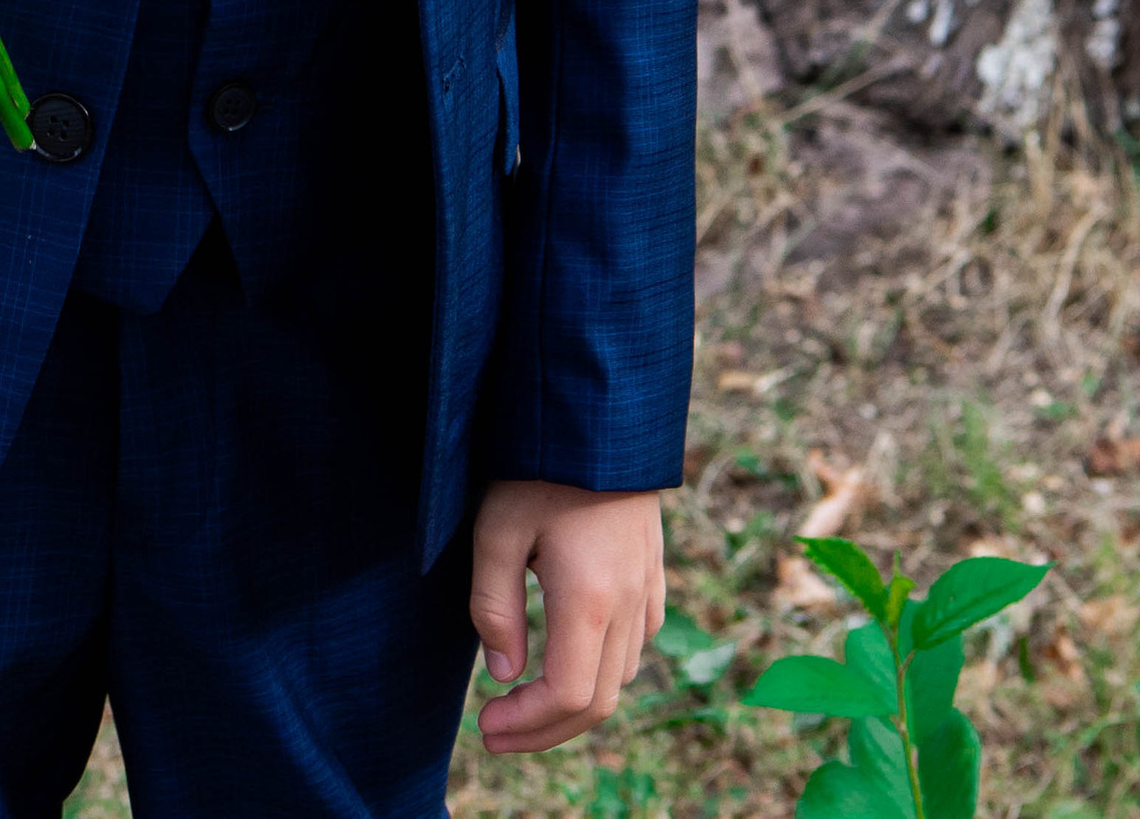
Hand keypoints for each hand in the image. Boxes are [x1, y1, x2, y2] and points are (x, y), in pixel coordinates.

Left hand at [470, 479, 664, 755]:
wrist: (599, 408)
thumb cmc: (538, 462)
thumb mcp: (497, 528)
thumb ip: (494, 607)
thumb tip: (504, 674)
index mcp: (591, 597)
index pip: (570, 696)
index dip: (528, 725)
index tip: (486, 724)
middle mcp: (631, 602)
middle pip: (600, 701)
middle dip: (545, 730)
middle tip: (495, 731)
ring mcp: (649, 586)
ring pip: (623, 676)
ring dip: (575, 702)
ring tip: (526, 699)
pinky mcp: (654, 569)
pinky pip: (640, 641)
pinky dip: (606, 668)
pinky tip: (572, 654)